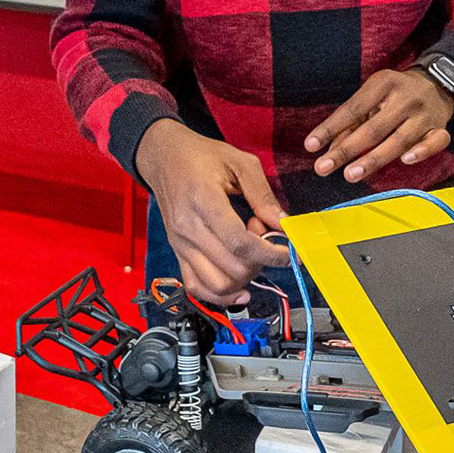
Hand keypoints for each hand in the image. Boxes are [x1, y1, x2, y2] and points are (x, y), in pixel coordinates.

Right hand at [135, 120, 286, 305]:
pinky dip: (220, 296)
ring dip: (243, 278)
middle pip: (232, 267)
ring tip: (249, 255)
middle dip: (260, 261)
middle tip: (265, 239)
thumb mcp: (239, 162)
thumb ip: (263, 195)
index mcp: (203, 201)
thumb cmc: (199, 156)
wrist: (164, 156)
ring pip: (216, 284)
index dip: (271, 253)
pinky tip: (239, 290)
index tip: (289, 253)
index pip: (240, 243)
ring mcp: (181, 244)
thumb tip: (283, 224)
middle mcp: (188, 228)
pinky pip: (197, 287)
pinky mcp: (178, 252)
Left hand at [306, 69, 453, 184]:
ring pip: (399, 139)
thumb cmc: (395, 94)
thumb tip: (329, 151)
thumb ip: (351, 124)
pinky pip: (436, 141)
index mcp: (383, 84)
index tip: (310, 146)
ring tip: (351, 174)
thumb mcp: (372, 98)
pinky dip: (422, 151)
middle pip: (373, 128)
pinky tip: (406, 160)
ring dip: (373, 159)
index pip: (352, 109)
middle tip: (323, 167)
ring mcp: (424, 114)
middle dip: (346, 150)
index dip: (330, 128)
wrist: (437, 82)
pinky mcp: (441, 127)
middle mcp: (404, 98)